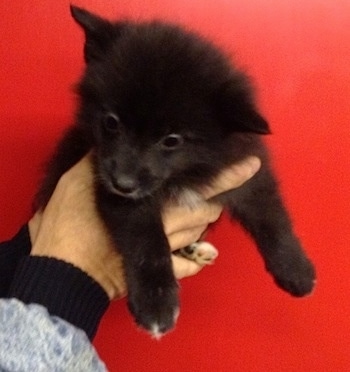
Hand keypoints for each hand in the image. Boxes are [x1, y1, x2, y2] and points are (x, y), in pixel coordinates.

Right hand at [29, 155, 259, 299]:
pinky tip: (193, 252)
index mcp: (160, 199)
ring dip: (201, 222)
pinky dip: (195, 257)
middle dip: (212, 199)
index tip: (251, 164)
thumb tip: (110, 143)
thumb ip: (103, 160)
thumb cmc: (73, 220)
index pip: (204, 184)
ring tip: (195, 214)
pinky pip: (190, 263)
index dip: (230, 174)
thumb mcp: (80, 178)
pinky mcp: (165, 270)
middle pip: (208, 210)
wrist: (65, 269)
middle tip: (207, 191)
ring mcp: (172, 249)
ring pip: (201, 234)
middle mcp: (174, 224)